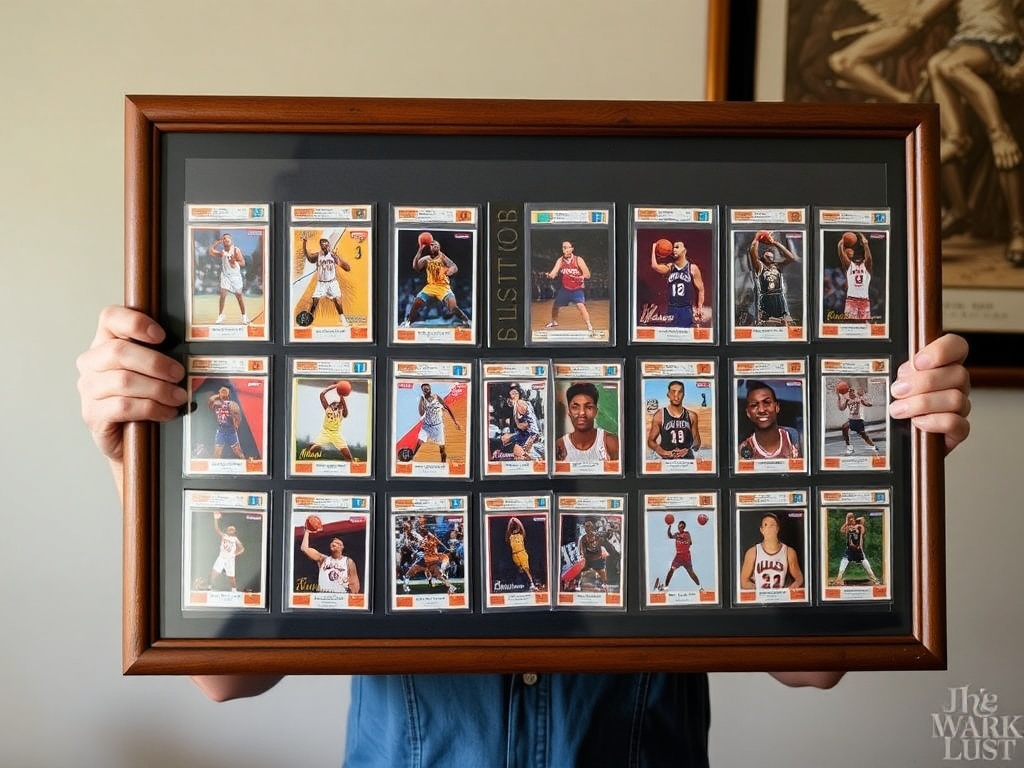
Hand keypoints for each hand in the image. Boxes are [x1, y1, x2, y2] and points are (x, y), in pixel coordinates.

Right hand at [76, 306, 186, 463]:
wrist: (129, 439)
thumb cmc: (142, 397)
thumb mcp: (151, 371)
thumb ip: (159, 354)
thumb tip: (188, 351)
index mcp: (105, 342)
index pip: (110, 318)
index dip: (135, 322)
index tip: (161, 336)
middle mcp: (91, 362)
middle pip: (119, 351)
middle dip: (155, 363)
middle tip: (178, 374)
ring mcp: (88, 389)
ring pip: (123, 381)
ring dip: (158, 389)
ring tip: (178, 396)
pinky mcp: (92, 414)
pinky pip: (123, 406)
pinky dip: (151, 408)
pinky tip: (166, 411)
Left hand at [889, 333, 970, 454]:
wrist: (898, 435)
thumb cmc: (898, 403)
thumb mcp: (895, 381)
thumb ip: (904, 372)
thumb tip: (904, 373)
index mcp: (942, 365)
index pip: (956, 346)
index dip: (942, 351)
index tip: (918, 362)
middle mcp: (955, 384)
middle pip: (958, 374)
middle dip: (923, 382)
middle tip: (898, 390)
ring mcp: (959, 407)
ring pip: (955, 398)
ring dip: (922, 403)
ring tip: (899, 409)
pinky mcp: (957, 430)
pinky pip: (956, 423)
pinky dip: (934, 422)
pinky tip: (917, 422)